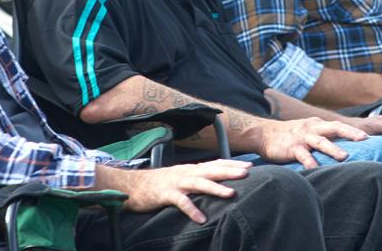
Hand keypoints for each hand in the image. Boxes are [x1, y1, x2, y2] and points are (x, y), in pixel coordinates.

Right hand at [124, 160, 250, 222]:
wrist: (132, 185)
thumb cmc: (159, 184)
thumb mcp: (181, 178)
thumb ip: (196, 179)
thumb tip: (216, 182)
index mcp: (191, 169)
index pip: (215, 163)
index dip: (231, 164)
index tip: (249, 165)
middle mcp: (186, 173)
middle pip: (211, 170)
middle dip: (229, 171)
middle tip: (247, 172)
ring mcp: (176, 183)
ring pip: (198, 183)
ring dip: (215, 188)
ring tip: (231, 193)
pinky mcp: (165, 194)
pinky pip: (180, 202)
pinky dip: (191, 210)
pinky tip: (201, 219)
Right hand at [257, 117, 367, 167]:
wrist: (263, 134)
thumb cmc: (290, 136)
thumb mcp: (309, 132)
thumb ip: (325, 136)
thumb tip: (346, 148)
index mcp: (318, 124)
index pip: (340, 125)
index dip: (356, 130)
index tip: (368, 134)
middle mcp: (312, 128)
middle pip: (334, 128)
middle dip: (350, 133)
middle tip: (365, 138)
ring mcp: (302, 137)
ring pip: (320, 141)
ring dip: (332, 149)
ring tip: (344, 157)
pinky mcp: (292, 147)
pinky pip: (302, 155)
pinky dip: (309, 162)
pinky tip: (315, 169)